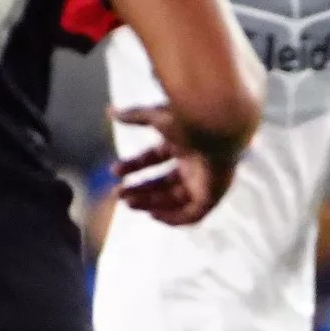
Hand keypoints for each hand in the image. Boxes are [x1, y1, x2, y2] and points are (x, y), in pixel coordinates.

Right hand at [111, 105, 233, 225]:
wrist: (217, 129)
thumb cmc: (190, 120)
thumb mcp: (157, 117)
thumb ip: (135, 116)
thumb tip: (111, 112)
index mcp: (183, 143)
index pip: (155, 157)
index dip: (134, 165)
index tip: (115, 171)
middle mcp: (194, 163)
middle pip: (164, 182)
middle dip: (140, 189)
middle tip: (118, 193)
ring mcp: (204, 180)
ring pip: (175, 199)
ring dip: (150, 203)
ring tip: (128, 203)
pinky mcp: (212, 195)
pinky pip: (193, 215)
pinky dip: (173, 218)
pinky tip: (152, 214)